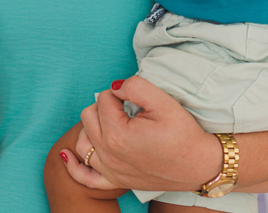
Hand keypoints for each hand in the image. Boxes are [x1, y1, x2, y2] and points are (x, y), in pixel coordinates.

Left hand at [60, 76, 219, 192]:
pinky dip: (74, 165)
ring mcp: (110, 171)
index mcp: (117, 135)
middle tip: (130, 109)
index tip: (138, 100)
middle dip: (106, 106)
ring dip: (93, 127)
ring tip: (113, 123)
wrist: (200, 164)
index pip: (103, 98)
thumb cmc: (184, 133)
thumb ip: (134, 86)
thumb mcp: (163, 101)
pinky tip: (66, 155)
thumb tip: (115, 88)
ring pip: (83, 140)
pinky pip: (84, 177)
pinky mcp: (115, 181)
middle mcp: (109, 155)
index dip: (121, 93)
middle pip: (88, 116)